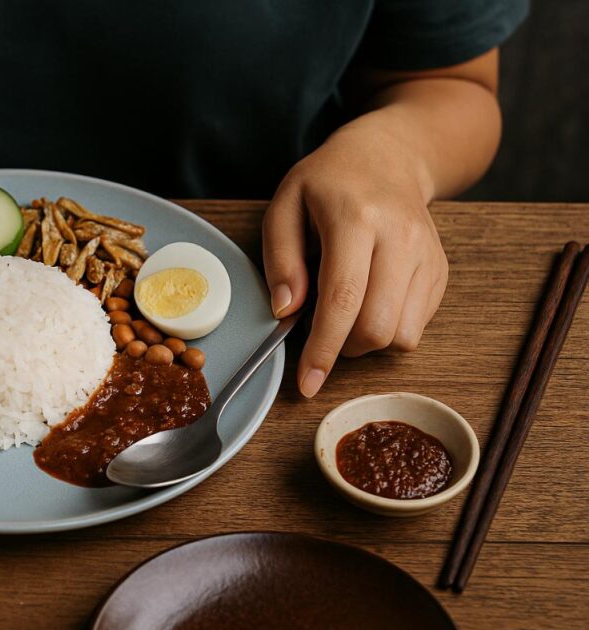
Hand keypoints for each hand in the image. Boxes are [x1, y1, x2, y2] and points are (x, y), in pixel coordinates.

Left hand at [262, 119, 448, 396]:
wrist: (389, 155)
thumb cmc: (328, 182)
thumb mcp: (285, 206)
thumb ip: (280, 259)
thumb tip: (287, 311)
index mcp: (357, 218)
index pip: (343, 299)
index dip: (323, 349)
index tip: (308, 384)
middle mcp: (401, 238)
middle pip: (378, 326)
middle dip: (343, 348)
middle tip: (320, 331)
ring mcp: (427, 255)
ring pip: (403, 335)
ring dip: (367, 342)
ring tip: (345, 312)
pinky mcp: (440, 270)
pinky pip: (417, 326)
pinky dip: (388, 329)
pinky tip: (370, 300)